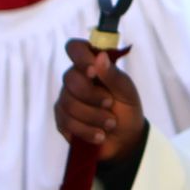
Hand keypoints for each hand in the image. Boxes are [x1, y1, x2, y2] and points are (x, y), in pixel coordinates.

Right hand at [54, 40, 144, 160]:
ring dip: (95, 116)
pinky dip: (88, 130)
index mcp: (92, 67)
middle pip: (70, 78)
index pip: (75, 48)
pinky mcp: (61, 120)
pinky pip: (67, 122)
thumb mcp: (127, 93)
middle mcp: (75, 80)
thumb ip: (114, 76)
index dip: (80, 56)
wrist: (125, 140)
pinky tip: (100, 135)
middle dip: (93, 95)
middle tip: (110, 104)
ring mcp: (65, 100)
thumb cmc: (127, 110)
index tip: (93, 70)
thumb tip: (100, 56)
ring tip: (110, 123)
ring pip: (69, 103)